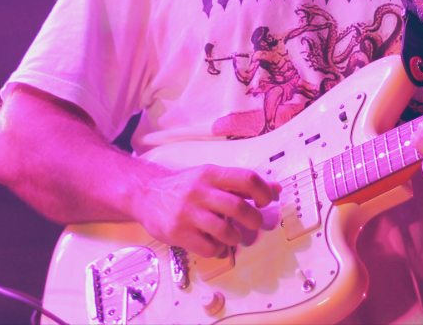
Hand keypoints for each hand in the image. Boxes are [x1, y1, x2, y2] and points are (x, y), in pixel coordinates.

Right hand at [136, 164, 280, 257]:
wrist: (146, 194)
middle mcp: (199, 191)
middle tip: (255, 224)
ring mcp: (187, 213)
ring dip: (236, 237)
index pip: (246, 179)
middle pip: (238, 207)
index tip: (266, 201)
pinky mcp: (177, 233)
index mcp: (211, 173)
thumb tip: (275, 188)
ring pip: (225, 231)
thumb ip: (240, 184)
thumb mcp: (211, 177)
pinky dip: (219, 250)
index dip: (263, 192)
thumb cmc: (185, 186)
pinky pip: (208, 247)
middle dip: (254, 220)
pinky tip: (217, 245)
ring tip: (235, 236)